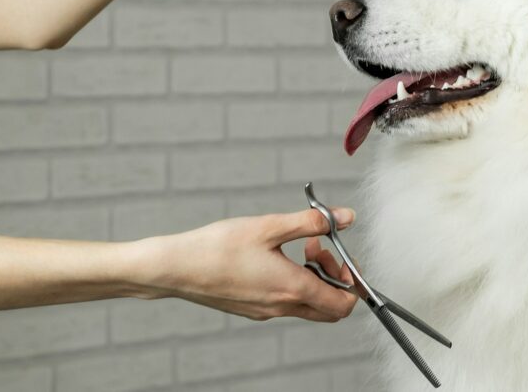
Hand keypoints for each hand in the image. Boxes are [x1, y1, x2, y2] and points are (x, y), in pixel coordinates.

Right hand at [136, 208, 357, 321]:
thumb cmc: (218, 247)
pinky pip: (285, 302)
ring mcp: (266, 312)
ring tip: (295, 247)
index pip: (344, 303)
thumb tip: (346, 217)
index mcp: (292, 289)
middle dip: (334, 279)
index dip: (351, 279)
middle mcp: (281, 307)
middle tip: (317, 249)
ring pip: (307, 305)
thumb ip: (312, 222)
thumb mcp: (270, 226)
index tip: (338, 253)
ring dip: (312, 278)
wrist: (176, 268)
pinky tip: (273, 256)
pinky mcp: (252, 309)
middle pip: (330, 309)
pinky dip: (292, 282)